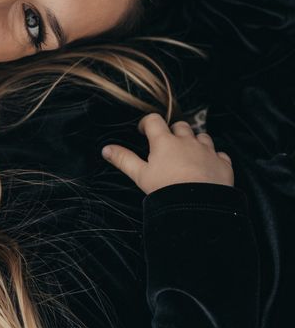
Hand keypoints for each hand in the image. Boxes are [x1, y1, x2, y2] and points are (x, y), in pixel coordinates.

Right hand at [102, 113, 233, 193]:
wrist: (198, 206)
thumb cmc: (166, 190)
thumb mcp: (140, 176)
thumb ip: (123, 159)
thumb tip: (105, 149)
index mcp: (165, 142)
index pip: (154, 120)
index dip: (147, 123)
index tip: (143, 130)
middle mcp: (187, 141)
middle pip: (180, 126)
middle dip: (173, 131)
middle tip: (167, 144)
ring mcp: (207, 151)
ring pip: (202, 136)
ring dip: (195, 141)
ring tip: (189, 154)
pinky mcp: (223, 163)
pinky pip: (220, 153)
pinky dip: (213, 157)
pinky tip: (208, 165)